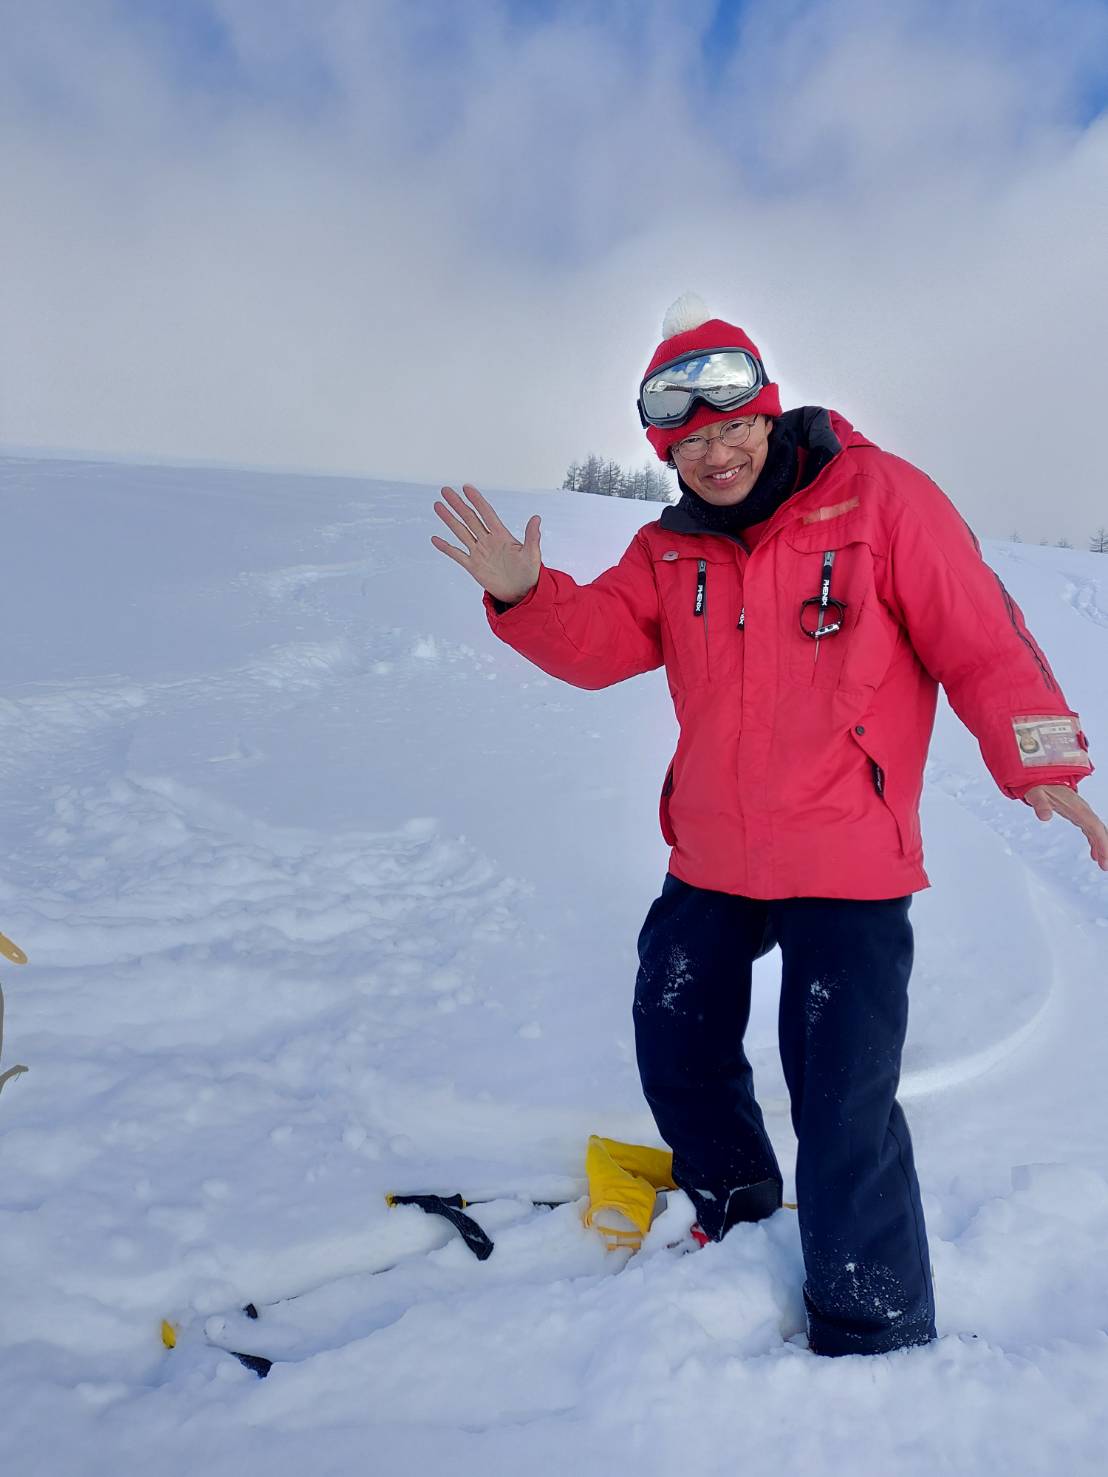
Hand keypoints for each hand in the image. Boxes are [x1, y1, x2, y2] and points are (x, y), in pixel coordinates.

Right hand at [431, 484, 541, 604]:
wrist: (521, 593)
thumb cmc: (529, 573)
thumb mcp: (532, 554)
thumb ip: (532, 537)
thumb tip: (536, 518)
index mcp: (502, 535)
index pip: (486, 513)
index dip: (477, 500)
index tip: (467, 487)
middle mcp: (488, 541)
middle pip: (470, 518)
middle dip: (458, 504)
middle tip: (446, 491)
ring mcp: (479, 553)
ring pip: (461, 532)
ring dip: (449, 519)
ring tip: (438, 506)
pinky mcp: (473, 566)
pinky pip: (457, 555)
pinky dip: (446, 547)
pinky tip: (435, 539)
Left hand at [1023, 785, 1107, 869]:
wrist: (1041, 777)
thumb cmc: (1040, 786)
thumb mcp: (1036, 794)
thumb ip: (1039, 804)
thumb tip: (1044, 816)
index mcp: (1077, 808)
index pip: (1094, 827)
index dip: (1101, 842)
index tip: (1103, 857)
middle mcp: (1083, 810)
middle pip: (1099, 830)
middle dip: (1105, 848)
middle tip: (1106, 866)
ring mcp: (1082, 813)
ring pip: (1097, 831)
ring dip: (1102, 847)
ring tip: (1103, 864)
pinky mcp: (1079, 815)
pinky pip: (1091, 830)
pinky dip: (1095, 842)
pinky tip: (1094, 855)